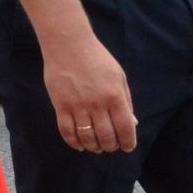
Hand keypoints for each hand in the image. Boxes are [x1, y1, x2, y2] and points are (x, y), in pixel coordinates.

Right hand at [41, 36, 137, 152]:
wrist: (68, 45)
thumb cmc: (97, 58)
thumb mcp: (118, 77)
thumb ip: (126, 100)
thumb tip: (131, 123)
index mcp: (114, 96)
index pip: (125, 128)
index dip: (128, 142)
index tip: (127, 147)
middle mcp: (97, 104)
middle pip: (106, 136)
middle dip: (111, 146)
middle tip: (111, 146)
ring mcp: (77, 106)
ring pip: (87, 137)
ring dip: (94, 147)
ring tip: (97, 147)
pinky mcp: (60, 106)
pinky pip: (67, 131)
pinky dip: (74, 142)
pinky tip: (80, 145)